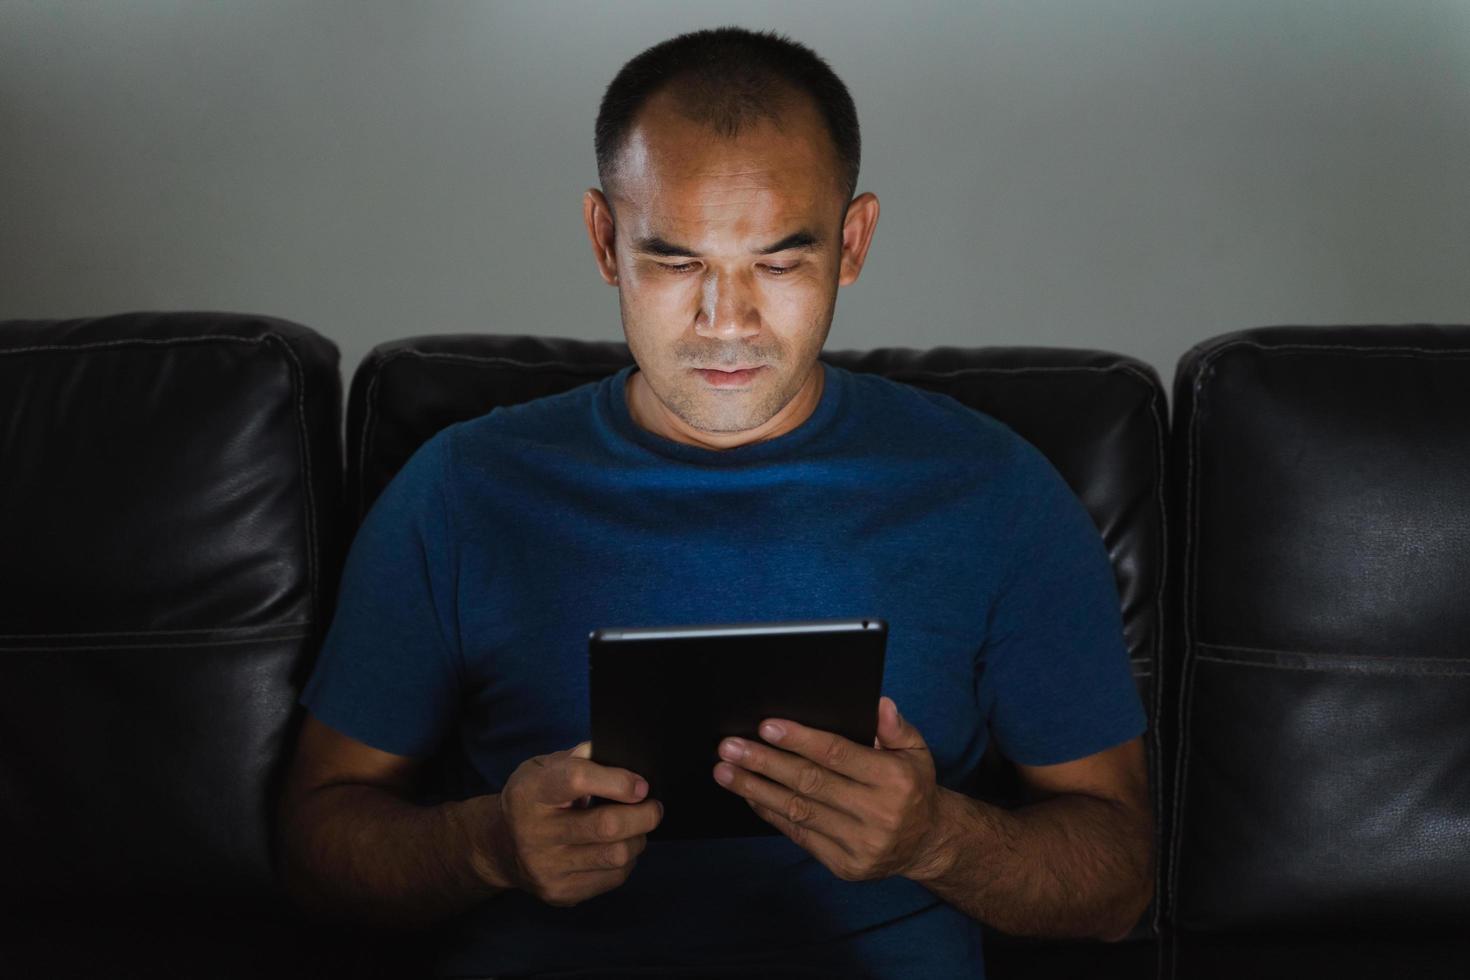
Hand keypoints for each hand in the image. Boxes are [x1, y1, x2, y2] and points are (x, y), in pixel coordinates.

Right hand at [478, 740, 662, 907]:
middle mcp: (534, 833)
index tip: (641, 785)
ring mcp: (546, 868)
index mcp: (530, 792)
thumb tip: (620, 758)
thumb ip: (579, 757)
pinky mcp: (560, 893)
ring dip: (638, 839)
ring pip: (616, 855)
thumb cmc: (534, 799)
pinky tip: (619, 847)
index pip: (578, 780)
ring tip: (637, 827)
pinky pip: (612, 879)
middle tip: (653, 807)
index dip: (617, 781)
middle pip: (606, 826)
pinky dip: (627, 861)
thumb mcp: (543, 767)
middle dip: (643, 815)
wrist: (502, 845)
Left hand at [711, 696, 952, 882]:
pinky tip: (749, 795)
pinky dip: (770, 812)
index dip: (799, 739)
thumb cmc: (912, 787)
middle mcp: (878, 813)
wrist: (926, 843)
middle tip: (729, 747)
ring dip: (756, 789)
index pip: (837, 755)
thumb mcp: (917, 751)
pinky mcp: (844, 865)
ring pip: (798, 810)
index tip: (765, 726)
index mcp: (894, 780)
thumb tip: (879, 704)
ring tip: (725, 771)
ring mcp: (860, 843)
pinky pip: (799, 835)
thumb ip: (896, 727)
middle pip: (810, 782)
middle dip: (764, 762)